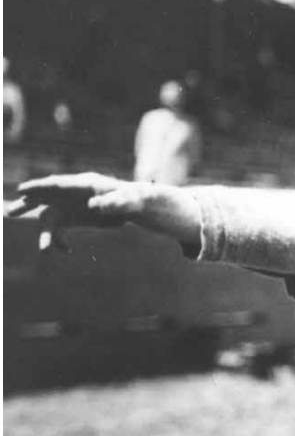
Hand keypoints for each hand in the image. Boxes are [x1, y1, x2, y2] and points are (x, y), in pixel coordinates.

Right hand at [8, 174, 200, 252]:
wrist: (140, 206)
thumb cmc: (136, 200)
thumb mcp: (129, 201)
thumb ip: (113, 203)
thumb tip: (94, 206)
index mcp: (86, 184)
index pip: (59, 184)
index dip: (40, 187)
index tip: (23, 190)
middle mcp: (74, 194)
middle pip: (46, 197)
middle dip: (28, 204)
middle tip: (9, 212)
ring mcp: (73, 205)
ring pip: (50, 215)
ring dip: (42, 230)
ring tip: (40, 248)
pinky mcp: (75, 217)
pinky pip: (61, 229)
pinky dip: (60, 240)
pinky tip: (67, 251)